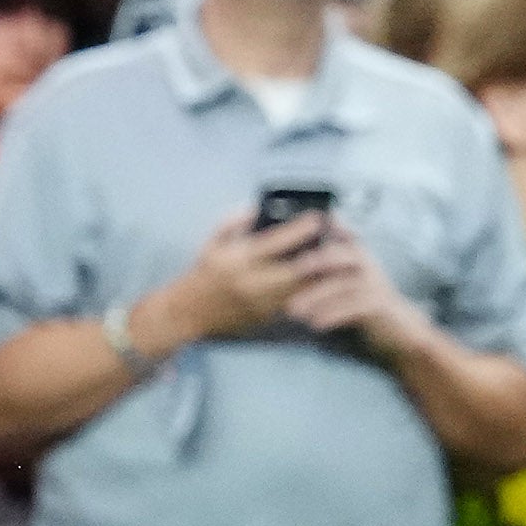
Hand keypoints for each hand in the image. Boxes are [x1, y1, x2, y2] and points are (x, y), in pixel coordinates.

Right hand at [135, 210, 331, 351]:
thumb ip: (235, 222)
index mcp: (239, 259)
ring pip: (301, 289)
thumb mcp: (214, 242)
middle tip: (337, 241)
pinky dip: (310, 291)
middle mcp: (253, 282)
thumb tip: (259, 209)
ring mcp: (262, 303)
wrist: (189, 312)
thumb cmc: (203, 272)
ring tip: (337, 260)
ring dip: (321, 275)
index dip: (299, 230)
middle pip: (297, 270)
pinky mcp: (267, 317)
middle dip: (320, 255)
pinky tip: (323, 280)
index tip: (317, 218)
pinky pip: (295, 302)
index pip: (276, 242)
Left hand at [281, 226, 429, 353]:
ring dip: (316, 297)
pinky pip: (352, 308)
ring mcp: (374, 283)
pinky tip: (315, 324)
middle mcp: (366, 263)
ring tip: (294, 310)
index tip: (302, 230)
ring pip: (341, 285)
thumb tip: (300, 249)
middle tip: (294, 269)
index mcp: (356, 253)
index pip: (340, 233)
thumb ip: (328, 262)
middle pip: (338, 256)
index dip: (326, 228)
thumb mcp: (347, 277)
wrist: (396, 326)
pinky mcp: (378, 304)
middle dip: (315, 260)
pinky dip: (332, 315)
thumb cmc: (364, 300)